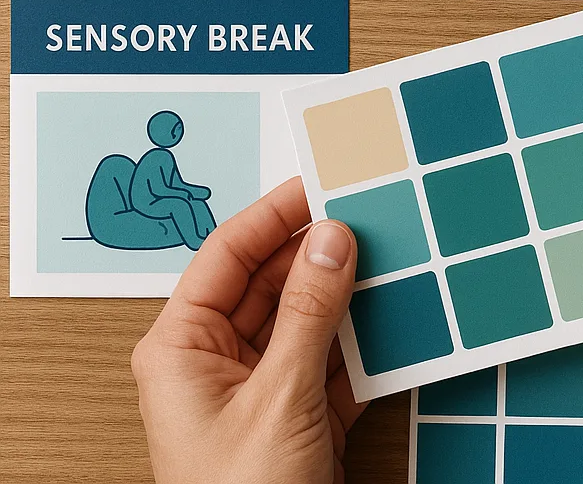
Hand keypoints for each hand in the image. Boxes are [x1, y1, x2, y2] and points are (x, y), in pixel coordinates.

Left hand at [132, 178, 364, 483]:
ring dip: (345, 291)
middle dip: (318, 251)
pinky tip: (390, 314)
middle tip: (366, 217)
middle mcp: (216, 357)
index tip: (319, 184)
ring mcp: (259, 383)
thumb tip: (331, 239)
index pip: (228, 254)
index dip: (274, 213)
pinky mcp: (295, 409)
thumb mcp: (278, 398)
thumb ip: (308, 312)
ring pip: (305, 314)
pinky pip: (330, 352)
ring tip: (386, 256)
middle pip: (270, 279)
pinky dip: (360, 336)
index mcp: (182, 345)